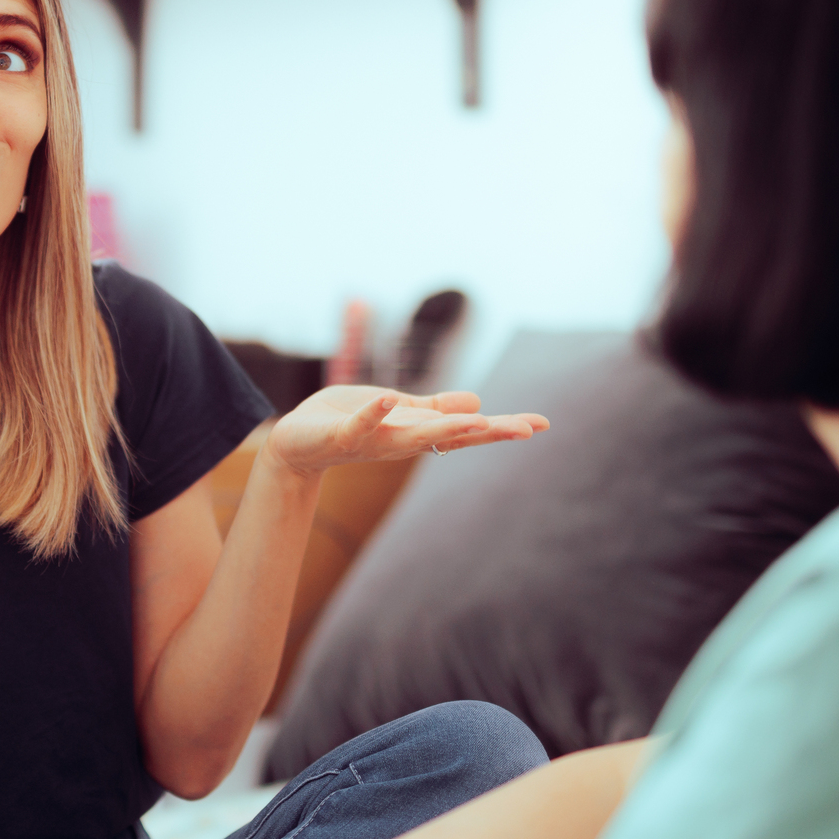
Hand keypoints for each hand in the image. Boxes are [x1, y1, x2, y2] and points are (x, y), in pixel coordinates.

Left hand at [265, 385, 548, 477]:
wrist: (296, 441)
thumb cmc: (347, 421)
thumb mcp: (399, 409)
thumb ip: (434, 408)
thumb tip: (478, 402)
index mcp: (420, 431)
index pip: (469, 430)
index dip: (504, 427)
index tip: (541, 424)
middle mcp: (404, 441)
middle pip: (454, 437)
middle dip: (491, 432)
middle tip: (527, 430)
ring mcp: (375, 440)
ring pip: (416, 436)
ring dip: (445, 428)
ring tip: (478, 417)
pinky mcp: (343, 435)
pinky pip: (361, 424)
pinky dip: (373, 413)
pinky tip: (386, 397)